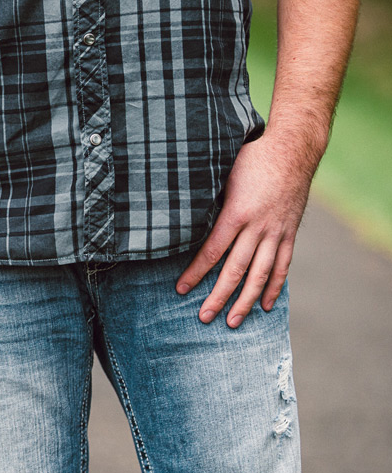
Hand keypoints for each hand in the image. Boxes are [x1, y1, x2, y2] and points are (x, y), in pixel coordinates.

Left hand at [176, 133, 318, 326]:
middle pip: (235, 270)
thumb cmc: (251, 158)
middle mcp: (258, 227)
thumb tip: (179, 215)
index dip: (195, 273)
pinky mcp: (290, 233)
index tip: (181, 290)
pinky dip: (274, 287)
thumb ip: (207, 199)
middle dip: (219, 296)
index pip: (212, 252)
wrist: (293, 150)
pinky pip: (283, 265)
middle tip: (204, 317)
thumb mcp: (222, 174)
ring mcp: (276, 232)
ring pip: (261, 274)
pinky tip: (265, 305)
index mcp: (237, 213)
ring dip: (246, 300)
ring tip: (234, 322)